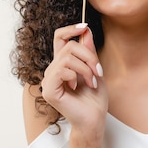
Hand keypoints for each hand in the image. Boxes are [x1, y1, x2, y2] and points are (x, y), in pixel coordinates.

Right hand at [41, 23, 106, 137]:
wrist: (94, 120)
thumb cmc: (94, 99)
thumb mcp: (95, 70)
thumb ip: (89, 51)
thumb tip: (85, 31)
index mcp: (62, 64)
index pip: (59, 38)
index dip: (70, 29)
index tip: (85, 27)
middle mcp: (53, 70)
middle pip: (69, 46)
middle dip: (89, 56)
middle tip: (98, 71)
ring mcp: (49, 80)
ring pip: (67, 58)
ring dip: (86, 68)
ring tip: (92, 81)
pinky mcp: (49, 89)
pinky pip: (62, 70)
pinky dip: (76, 76)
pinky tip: (78, 87)